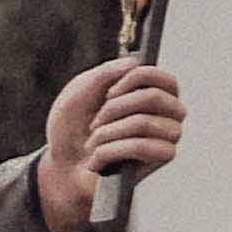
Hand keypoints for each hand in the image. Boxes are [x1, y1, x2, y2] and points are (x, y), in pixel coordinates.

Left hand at [36, 58, 184, 231]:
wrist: (63, 168)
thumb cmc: (74, 129)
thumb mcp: (78, 93)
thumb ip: (102, 74)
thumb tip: (133, 62)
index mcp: (151, 91)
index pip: (163, 78)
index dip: (136, 79)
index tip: (108, 93)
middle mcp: (166, 113)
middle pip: (153, 97)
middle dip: (114, 108)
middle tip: (93, 122)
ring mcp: (167, 136)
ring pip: (144, 123)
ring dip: (108, 133)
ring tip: (92, 143)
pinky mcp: (160, 159)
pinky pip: (143, 147)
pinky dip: (110, 151)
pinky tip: (97, 160)